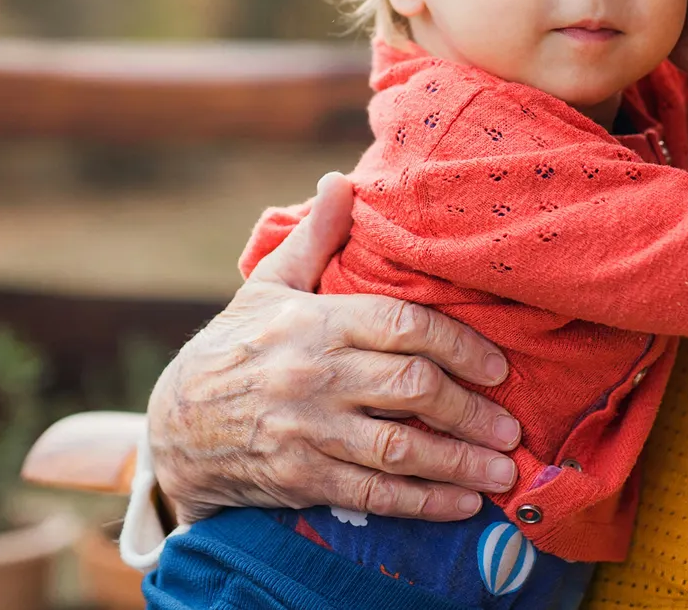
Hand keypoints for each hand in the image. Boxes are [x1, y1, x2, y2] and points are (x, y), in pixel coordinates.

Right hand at [148, 173, 521, 523]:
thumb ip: (314, 237)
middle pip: (413, 389)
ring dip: (460, 462)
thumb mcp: (269, 284)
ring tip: (502, 471)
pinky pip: (373, 495)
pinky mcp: (302, 478)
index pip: (403, 326)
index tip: (496, 366)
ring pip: (401, 449)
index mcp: (317, 322)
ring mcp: (310, 431)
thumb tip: (342, 182)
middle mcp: (316, 376)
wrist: (175, 424)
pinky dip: (423, 504)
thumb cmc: (236, 345)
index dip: (460, 345)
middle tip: (512, 424)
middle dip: (472, 409)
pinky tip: (461, 505)